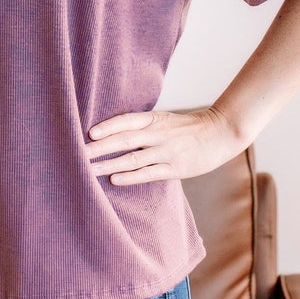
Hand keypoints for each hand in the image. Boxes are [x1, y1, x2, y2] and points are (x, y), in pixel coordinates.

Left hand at [83, 104, 249, 184]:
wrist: (222, 133)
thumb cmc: (189, 129)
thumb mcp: (166, 121)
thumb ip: (144, 126)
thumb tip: (114, 134)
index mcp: (155, 120)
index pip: (127, 121)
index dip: (108, 126)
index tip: (89, 133)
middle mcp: (158, 134)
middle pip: (124, 140)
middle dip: (99, 147)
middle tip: (77, 154)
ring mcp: (167, 151)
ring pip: (133, 158)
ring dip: (109, 164)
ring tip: (89, 170)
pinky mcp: (175, 168)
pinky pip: (149, 173)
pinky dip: (131, 176)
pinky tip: (115, 179)